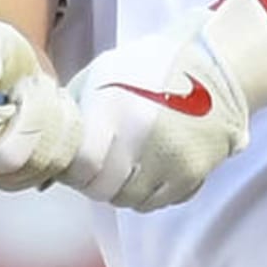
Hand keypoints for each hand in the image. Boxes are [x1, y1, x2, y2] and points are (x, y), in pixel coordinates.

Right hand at [0, 20, 82, 191]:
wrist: (13, 70)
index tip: (7, 100)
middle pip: (9, 159)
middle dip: (31, 114)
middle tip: (30, 84)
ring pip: (39, 160)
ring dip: (50, 116)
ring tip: (41, 89)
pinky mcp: (29, 178)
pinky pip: (59, 163)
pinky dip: (65, 130)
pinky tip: (54, 107)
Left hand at [62, 0, 266, 211]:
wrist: (216, 65)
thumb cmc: (151, 66)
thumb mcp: (102, 73)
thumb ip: (75, 107)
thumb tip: (51, 142)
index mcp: (116, 111)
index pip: (81, 166)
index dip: (71, 168)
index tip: (71, 159)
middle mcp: (143, 142)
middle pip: (103, 189)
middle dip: (91, 180)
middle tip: (93, 164)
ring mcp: (172, 162)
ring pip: (130, 200)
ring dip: (119, 188)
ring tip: (120, 163)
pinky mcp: (194, 175)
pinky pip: (159, 202)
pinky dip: (147, 191)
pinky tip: (145, 168)